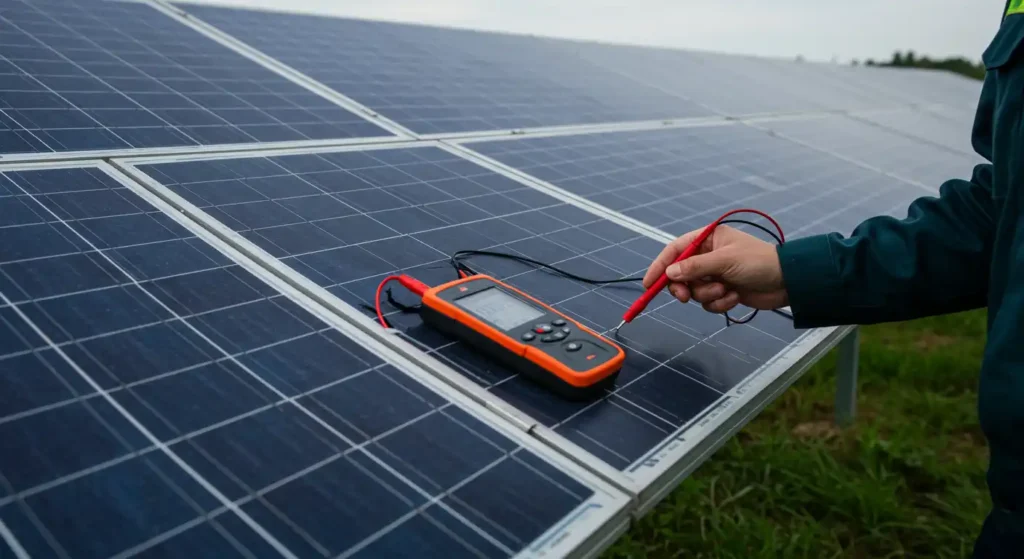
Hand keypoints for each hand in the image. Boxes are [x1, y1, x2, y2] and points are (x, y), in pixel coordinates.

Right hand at [642, 225, 788, 313]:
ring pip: (695, 291)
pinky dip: (719, 302)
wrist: (787, 282)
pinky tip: (734, 297)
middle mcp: (708, 256)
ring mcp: (715, 275)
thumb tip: (669, 274)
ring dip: (708, 295)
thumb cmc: (758, 262)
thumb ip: (695, 267)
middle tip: (686, 297)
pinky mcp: (723, 291)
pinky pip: (708, 302)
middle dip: (685, 287)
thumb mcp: (724, 261)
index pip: (675, 250)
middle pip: (680, 275)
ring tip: (726, 290)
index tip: (649, 284)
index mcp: (708, 239)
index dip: (660, 266)